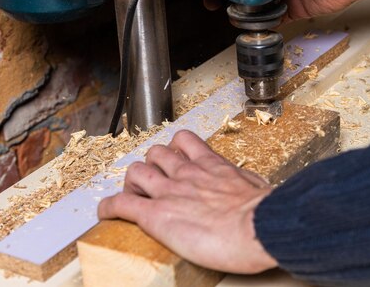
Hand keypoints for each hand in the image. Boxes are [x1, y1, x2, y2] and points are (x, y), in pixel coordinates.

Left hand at [98, 130, 276, 273]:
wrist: (256, 227)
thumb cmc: (263, 212)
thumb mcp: (260, 189)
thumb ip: (249, 186)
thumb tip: (257, 192)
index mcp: (211, 165)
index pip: (185, 142)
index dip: (175, 149)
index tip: (175, 159)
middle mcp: (186, 173)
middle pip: (155, 153)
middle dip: (151, 165)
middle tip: (153, 182)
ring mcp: (169, 192)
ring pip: (135, 172)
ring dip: (131, 183)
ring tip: (134, 197)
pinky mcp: (156, 215)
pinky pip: (121, 205)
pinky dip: (108, 208)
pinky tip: (105, 213)